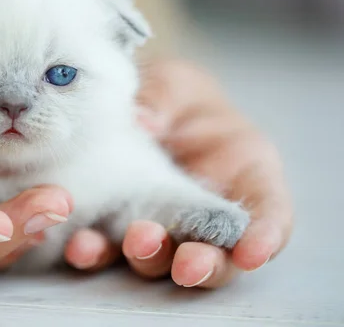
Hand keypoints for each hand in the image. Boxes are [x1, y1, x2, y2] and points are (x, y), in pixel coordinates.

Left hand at [60, 59, 293, 287]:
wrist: (128, 106)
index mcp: (242, 173)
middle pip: (217, 254)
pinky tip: (79, 246)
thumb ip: (163, 97)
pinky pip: (109, 248)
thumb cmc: (170, 96)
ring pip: (163, 260)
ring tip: (132, 245)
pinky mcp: (115, 229)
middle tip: (186, 265)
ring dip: (148, 260)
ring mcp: (160, 225)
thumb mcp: (173, 83)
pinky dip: (97, 252)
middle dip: (204, 264)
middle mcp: (204, 210)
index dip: (265, 237)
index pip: (268, 213)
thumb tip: (142, 121)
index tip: (251, 253)